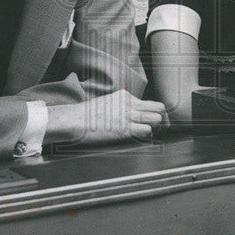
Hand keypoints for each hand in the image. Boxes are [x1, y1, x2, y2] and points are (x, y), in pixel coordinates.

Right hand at [45, 90, 166, 145]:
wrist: (74, 120)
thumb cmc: (87, 115)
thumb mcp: (107, 103)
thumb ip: (122, 106)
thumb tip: (133, 115)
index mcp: (125, 96)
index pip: (149, 102)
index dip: (152, 113)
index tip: (149, 120)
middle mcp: (129, 103)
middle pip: (159, 108)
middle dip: (159, 118)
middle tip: (155, 128)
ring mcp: (128, 115)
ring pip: (156, 118)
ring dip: (155, 128)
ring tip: (147, 134)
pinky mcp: (125, 129)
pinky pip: (147, 130)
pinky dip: (147, 136)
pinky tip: (139, 138)